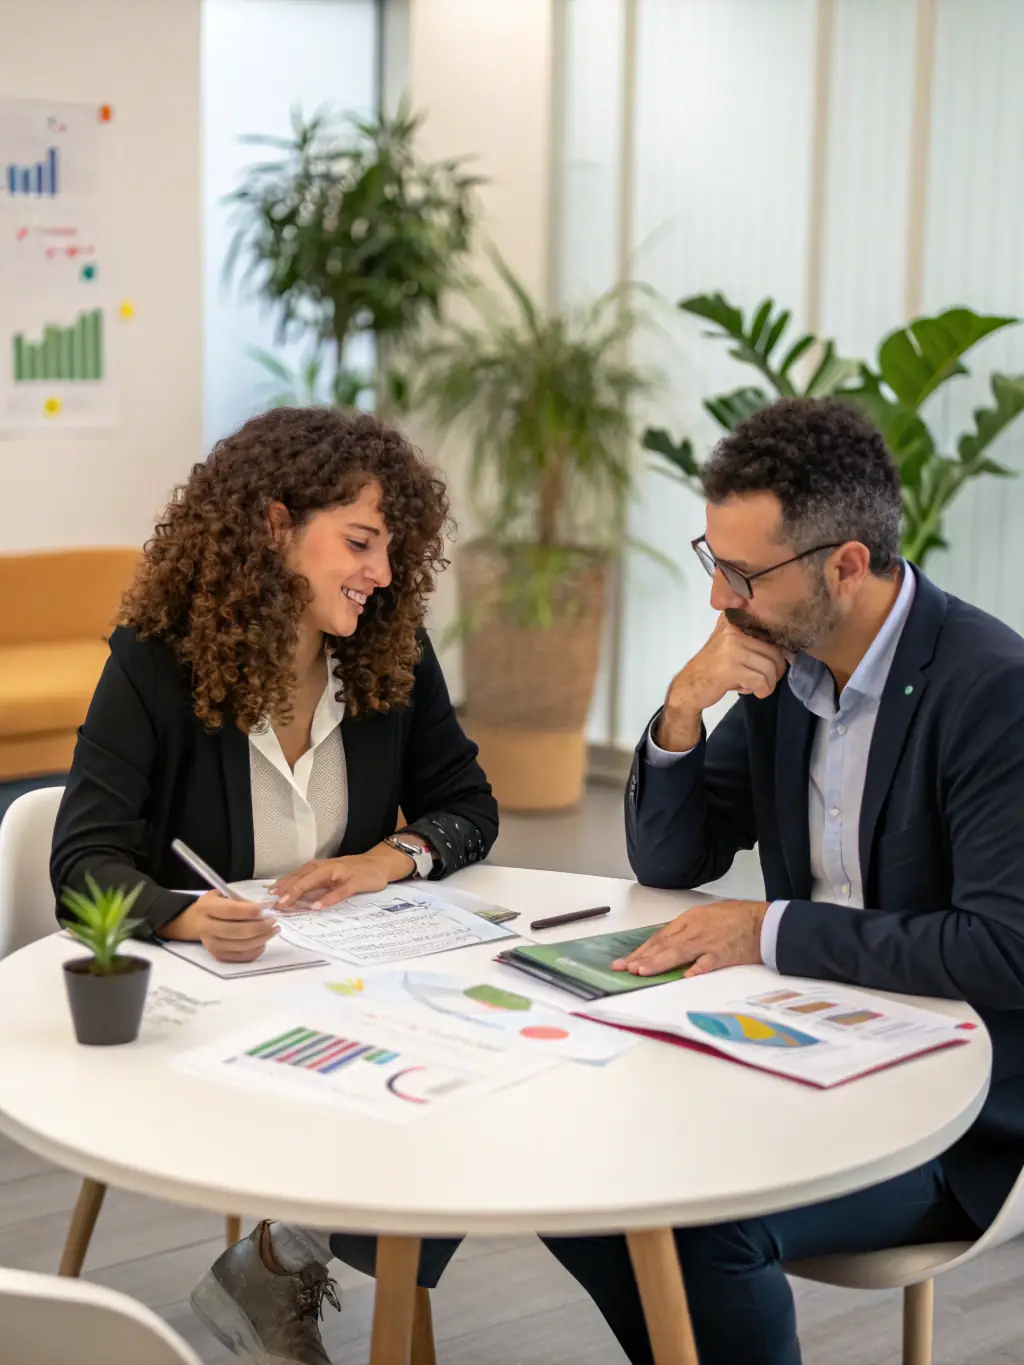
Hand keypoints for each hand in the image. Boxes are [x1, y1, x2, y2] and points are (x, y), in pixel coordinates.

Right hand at [161, 891, 278, 962]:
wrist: (197, 921)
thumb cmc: (216, 904)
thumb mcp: (224, 895)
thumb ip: (241, 900)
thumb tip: (265, 909)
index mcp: (206, 907)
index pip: (230, 910)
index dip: (251, 910)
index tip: (268, 907)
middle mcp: (205, 927)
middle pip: (236, 931)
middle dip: (259, 926)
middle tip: (273, 920)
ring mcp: (211, 944)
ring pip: (241, 946)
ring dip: (262, 938)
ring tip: (274, 929)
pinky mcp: (218, 956)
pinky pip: (241, 957)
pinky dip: (256, 950)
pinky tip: (263, 941)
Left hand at [272, 845, 413, 909]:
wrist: (378, 864)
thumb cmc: (351, 872)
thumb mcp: (329, 878)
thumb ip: (313, 886)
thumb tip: (290, 897)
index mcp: (319, 867)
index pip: (296, 875)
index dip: (282, 886)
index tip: (267, 897)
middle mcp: (326, 867)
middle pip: (302, 877)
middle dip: (286, 890)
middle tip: (273, 902)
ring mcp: (341, 873)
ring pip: (316, 880)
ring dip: (301, 891)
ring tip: (288, 902)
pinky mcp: (355, 881)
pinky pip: (340, 891)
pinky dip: (328, 898)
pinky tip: (318, 907)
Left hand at [612, 899, 769, 977]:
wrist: (761, 921)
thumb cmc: (734, 918)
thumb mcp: (705, 917)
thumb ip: (686, 931)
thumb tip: (666, 947)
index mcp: (689, 920)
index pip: (660, 937)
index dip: (642, 949)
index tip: (627, 961)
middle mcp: (694, 930)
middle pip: (664, 945)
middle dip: (642, 957)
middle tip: (625, 968)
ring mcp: (708, 942)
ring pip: (679, 952)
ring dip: (659, 962)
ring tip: (642, 971)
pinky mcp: (724, 953)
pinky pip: (709, 962)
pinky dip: (698, 968)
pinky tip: (686, 976)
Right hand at [658, 617, 786, 750]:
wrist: (689, 687)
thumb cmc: (714, 668)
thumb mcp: (733, 645)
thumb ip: (755, 640)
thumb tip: (788, 649)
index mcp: (735, 619)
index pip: (771, 630)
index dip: (778, 650)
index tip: (770, 662)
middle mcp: (733, 628)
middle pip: (775, 652)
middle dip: (775, 671)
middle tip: (765, 680)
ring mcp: (731, 646)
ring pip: (770, 668)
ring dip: (767, 684)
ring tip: (753, 685)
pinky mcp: (731, 666)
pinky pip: (761, 680)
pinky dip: (761, 690)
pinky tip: (748, 690)